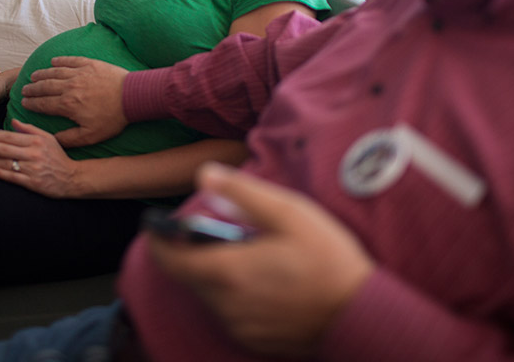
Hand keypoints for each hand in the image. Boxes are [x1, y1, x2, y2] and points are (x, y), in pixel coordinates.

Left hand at [0, 119, 89, 197]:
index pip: (9, 136)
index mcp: (36, 141)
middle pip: (4, 148)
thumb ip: (29, 129)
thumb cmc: (58, 157)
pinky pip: (12, 176)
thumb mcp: (47, 138)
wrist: (72, 178)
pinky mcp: (32, 182)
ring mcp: (32, 169)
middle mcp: (33, 154)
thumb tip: (13, 121)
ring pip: (5, 162)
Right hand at [20, 56, 128, 146]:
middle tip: (24, 89)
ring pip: (54, 72)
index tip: (23, 103)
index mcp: (68, 105)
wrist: (132, 97)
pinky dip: (60, 61)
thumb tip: (53, 140)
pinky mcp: (90, 64)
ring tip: (34, 76)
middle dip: (32, 88)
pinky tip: (53, 61)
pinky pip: (70, 60)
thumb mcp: (91, 136)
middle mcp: (70, 87)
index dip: (31, 103)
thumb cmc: (113, 118)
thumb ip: (69, 139)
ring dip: (42, 74)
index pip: (43, 104)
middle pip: (45, 87)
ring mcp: (79, 73)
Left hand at [149, 163, 373, 356]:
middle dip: (192, 252)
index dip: (157, 240)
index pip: (169, 259)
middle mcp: (225, 304)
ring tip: (247, 253)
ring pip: (209, 294)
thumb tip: (204, 174)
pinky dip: (233, 294)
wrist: (359, 314)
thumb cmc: (326, 259)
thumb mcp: (287, 212)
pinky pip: (229, 312)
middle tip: (216, 231)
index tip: (154, 225)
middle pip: (188, 276)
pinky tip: (262, 280)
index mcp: (226, 270)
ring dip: (215, 273)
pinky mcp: (253, 339)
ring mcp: (239, 325)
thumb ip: (241, 191)